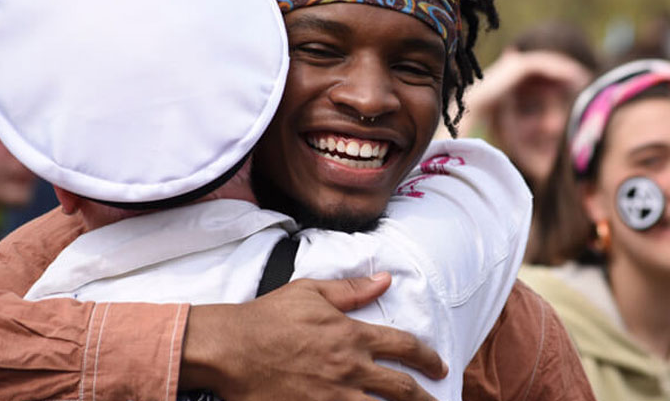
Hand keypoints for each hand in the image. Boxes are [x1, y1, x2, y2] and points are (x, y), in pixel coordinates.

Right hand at [180, 272, 446, 400]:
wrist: (230, 348)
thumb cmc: (267, 317)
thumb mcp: (310, 292)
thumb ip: (352, 289)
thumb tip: (386, 280)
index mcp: (352, 335)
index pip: (404, 346)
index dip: (428, 357)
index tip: (439, 366)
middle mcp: (350, 369)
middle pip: (402, 389)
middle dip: (426, 397)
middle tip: (437, 399)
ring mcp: (334, 397)